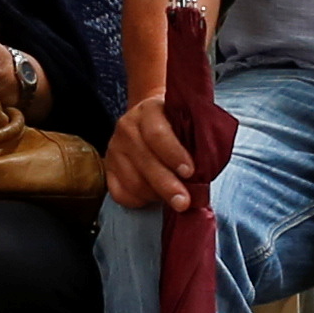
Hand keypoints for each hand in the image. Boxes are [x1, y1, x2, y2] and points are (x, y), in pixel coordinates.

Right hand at [103, 94, 197, 211]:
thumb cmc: (176, 124)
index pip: (157, 134)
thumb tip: (204, 172)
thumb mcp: (187, 122)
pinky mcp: (108, 168)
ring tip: (174, 196)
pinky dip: (140, 200)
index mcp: (148, 111)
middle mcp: (127, 127)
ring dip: (156, 194)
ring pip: (133, 181)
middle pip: (145, 162)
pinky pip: (121, 193)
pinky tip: (154, 197)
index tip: (190, 172)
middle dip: (167, 186)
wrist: (151, 119)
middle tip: (183, 201)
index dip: (174, 155)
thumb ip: (195, 141)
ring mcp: (114, 148)